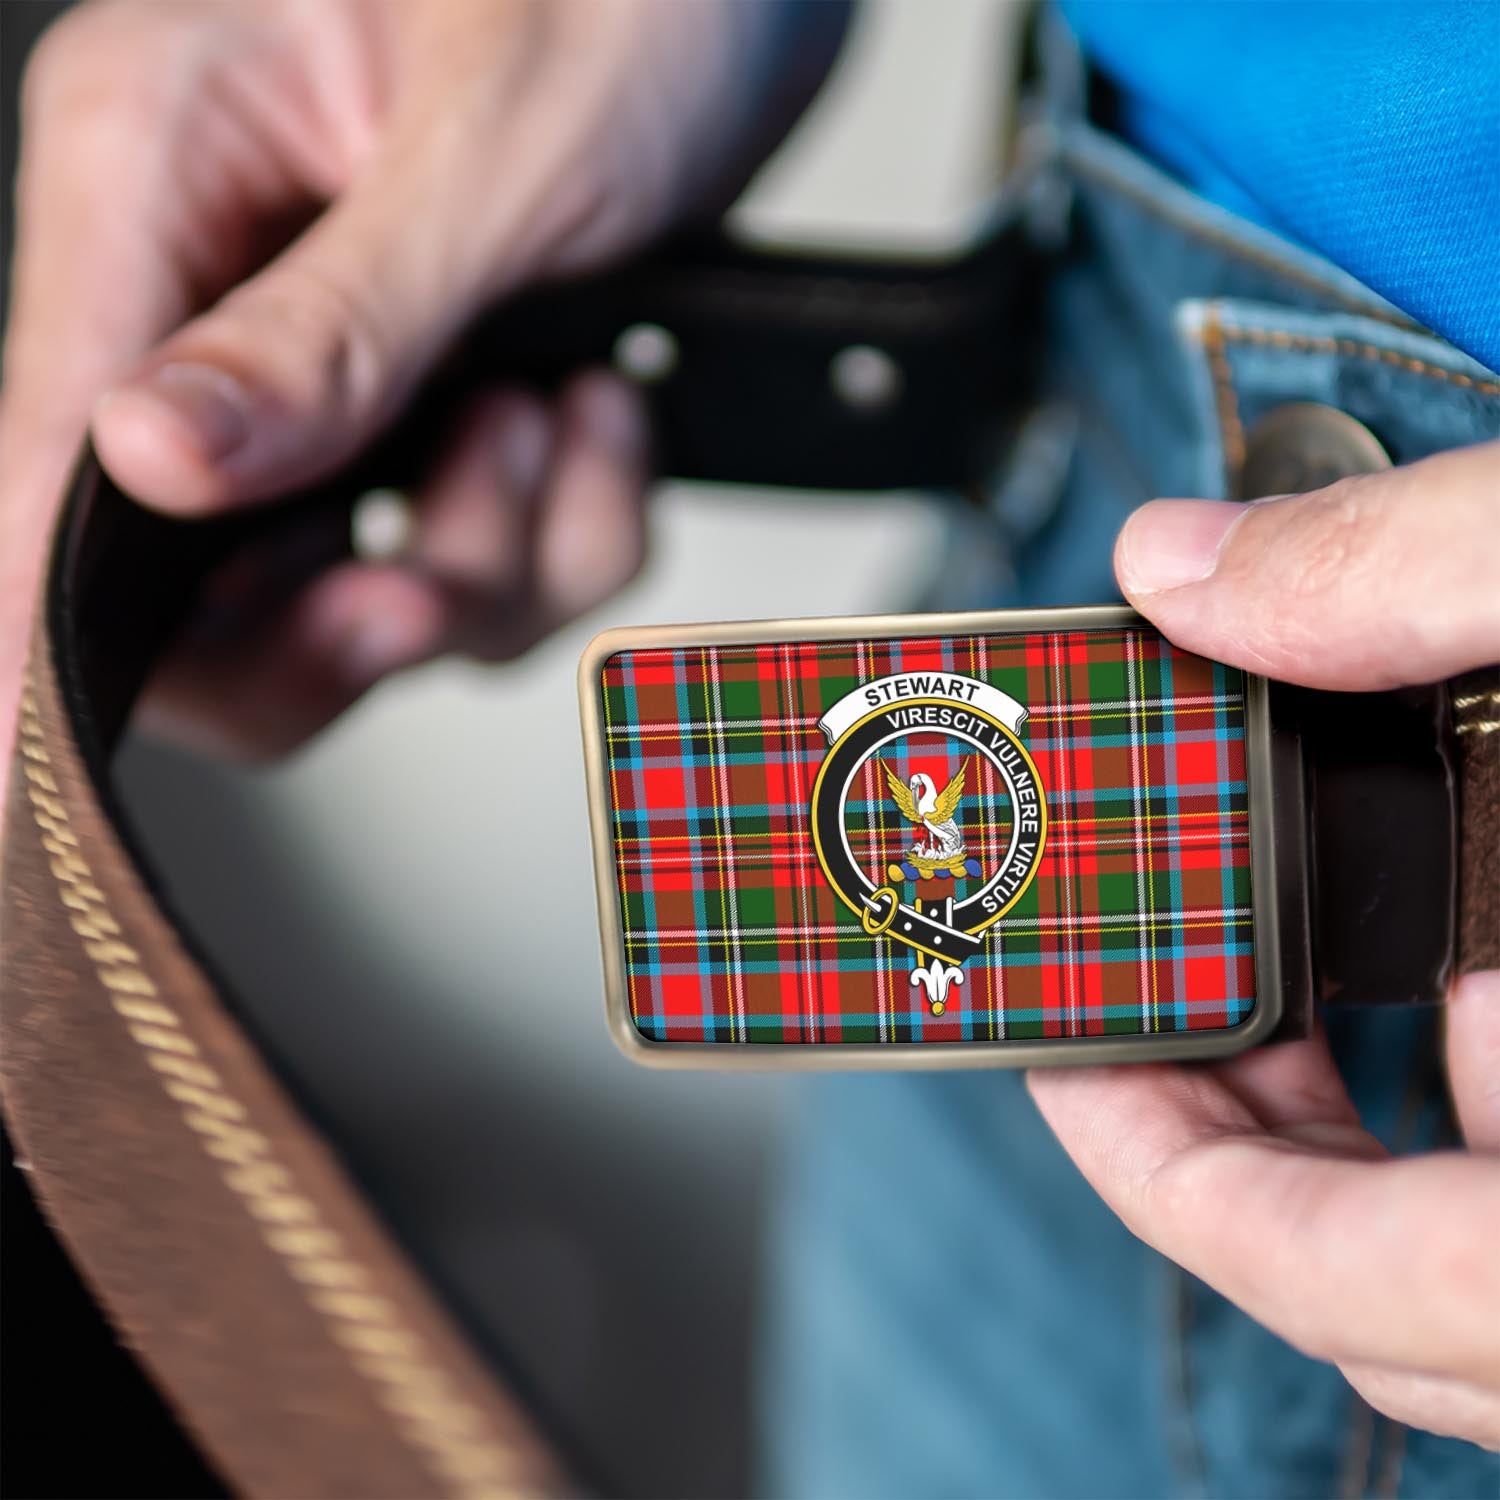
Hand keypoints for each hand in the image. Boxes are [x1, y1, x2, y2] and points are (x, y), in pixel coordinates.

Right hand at [0, 0, 841, 762]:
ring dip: (503, 552)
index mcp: (160, 170)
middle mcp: (224, 284)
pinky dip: (576, 527)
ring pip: (377, 590)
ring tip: (563, 415)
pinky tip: (605, 415)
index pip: (47, 442)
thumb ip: (327, 330)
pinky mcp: (440, 414)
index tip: (23, 759)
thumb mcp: (489, 155)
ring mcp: (339, 366)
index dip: (39, 618)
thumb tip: (147, 463)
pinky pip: (498, 561)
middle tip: (440, 586)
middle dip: (355, 613)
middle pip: (206, 581)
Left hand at [1030, 443, 1499, 1447]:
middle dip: (1238, 1135)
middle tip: (1127, 999)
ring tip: (1244, 977)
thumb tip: (1186, 564)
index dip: (1178, 1181)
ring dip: (1344, 1121)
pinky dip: (1452, 1097)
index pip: (1364, 1281)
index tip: (1059, 1059)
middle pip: (1390, 1283)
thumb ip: (1424, 573)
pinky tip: (1428, 969)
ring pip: (1467, 1250)